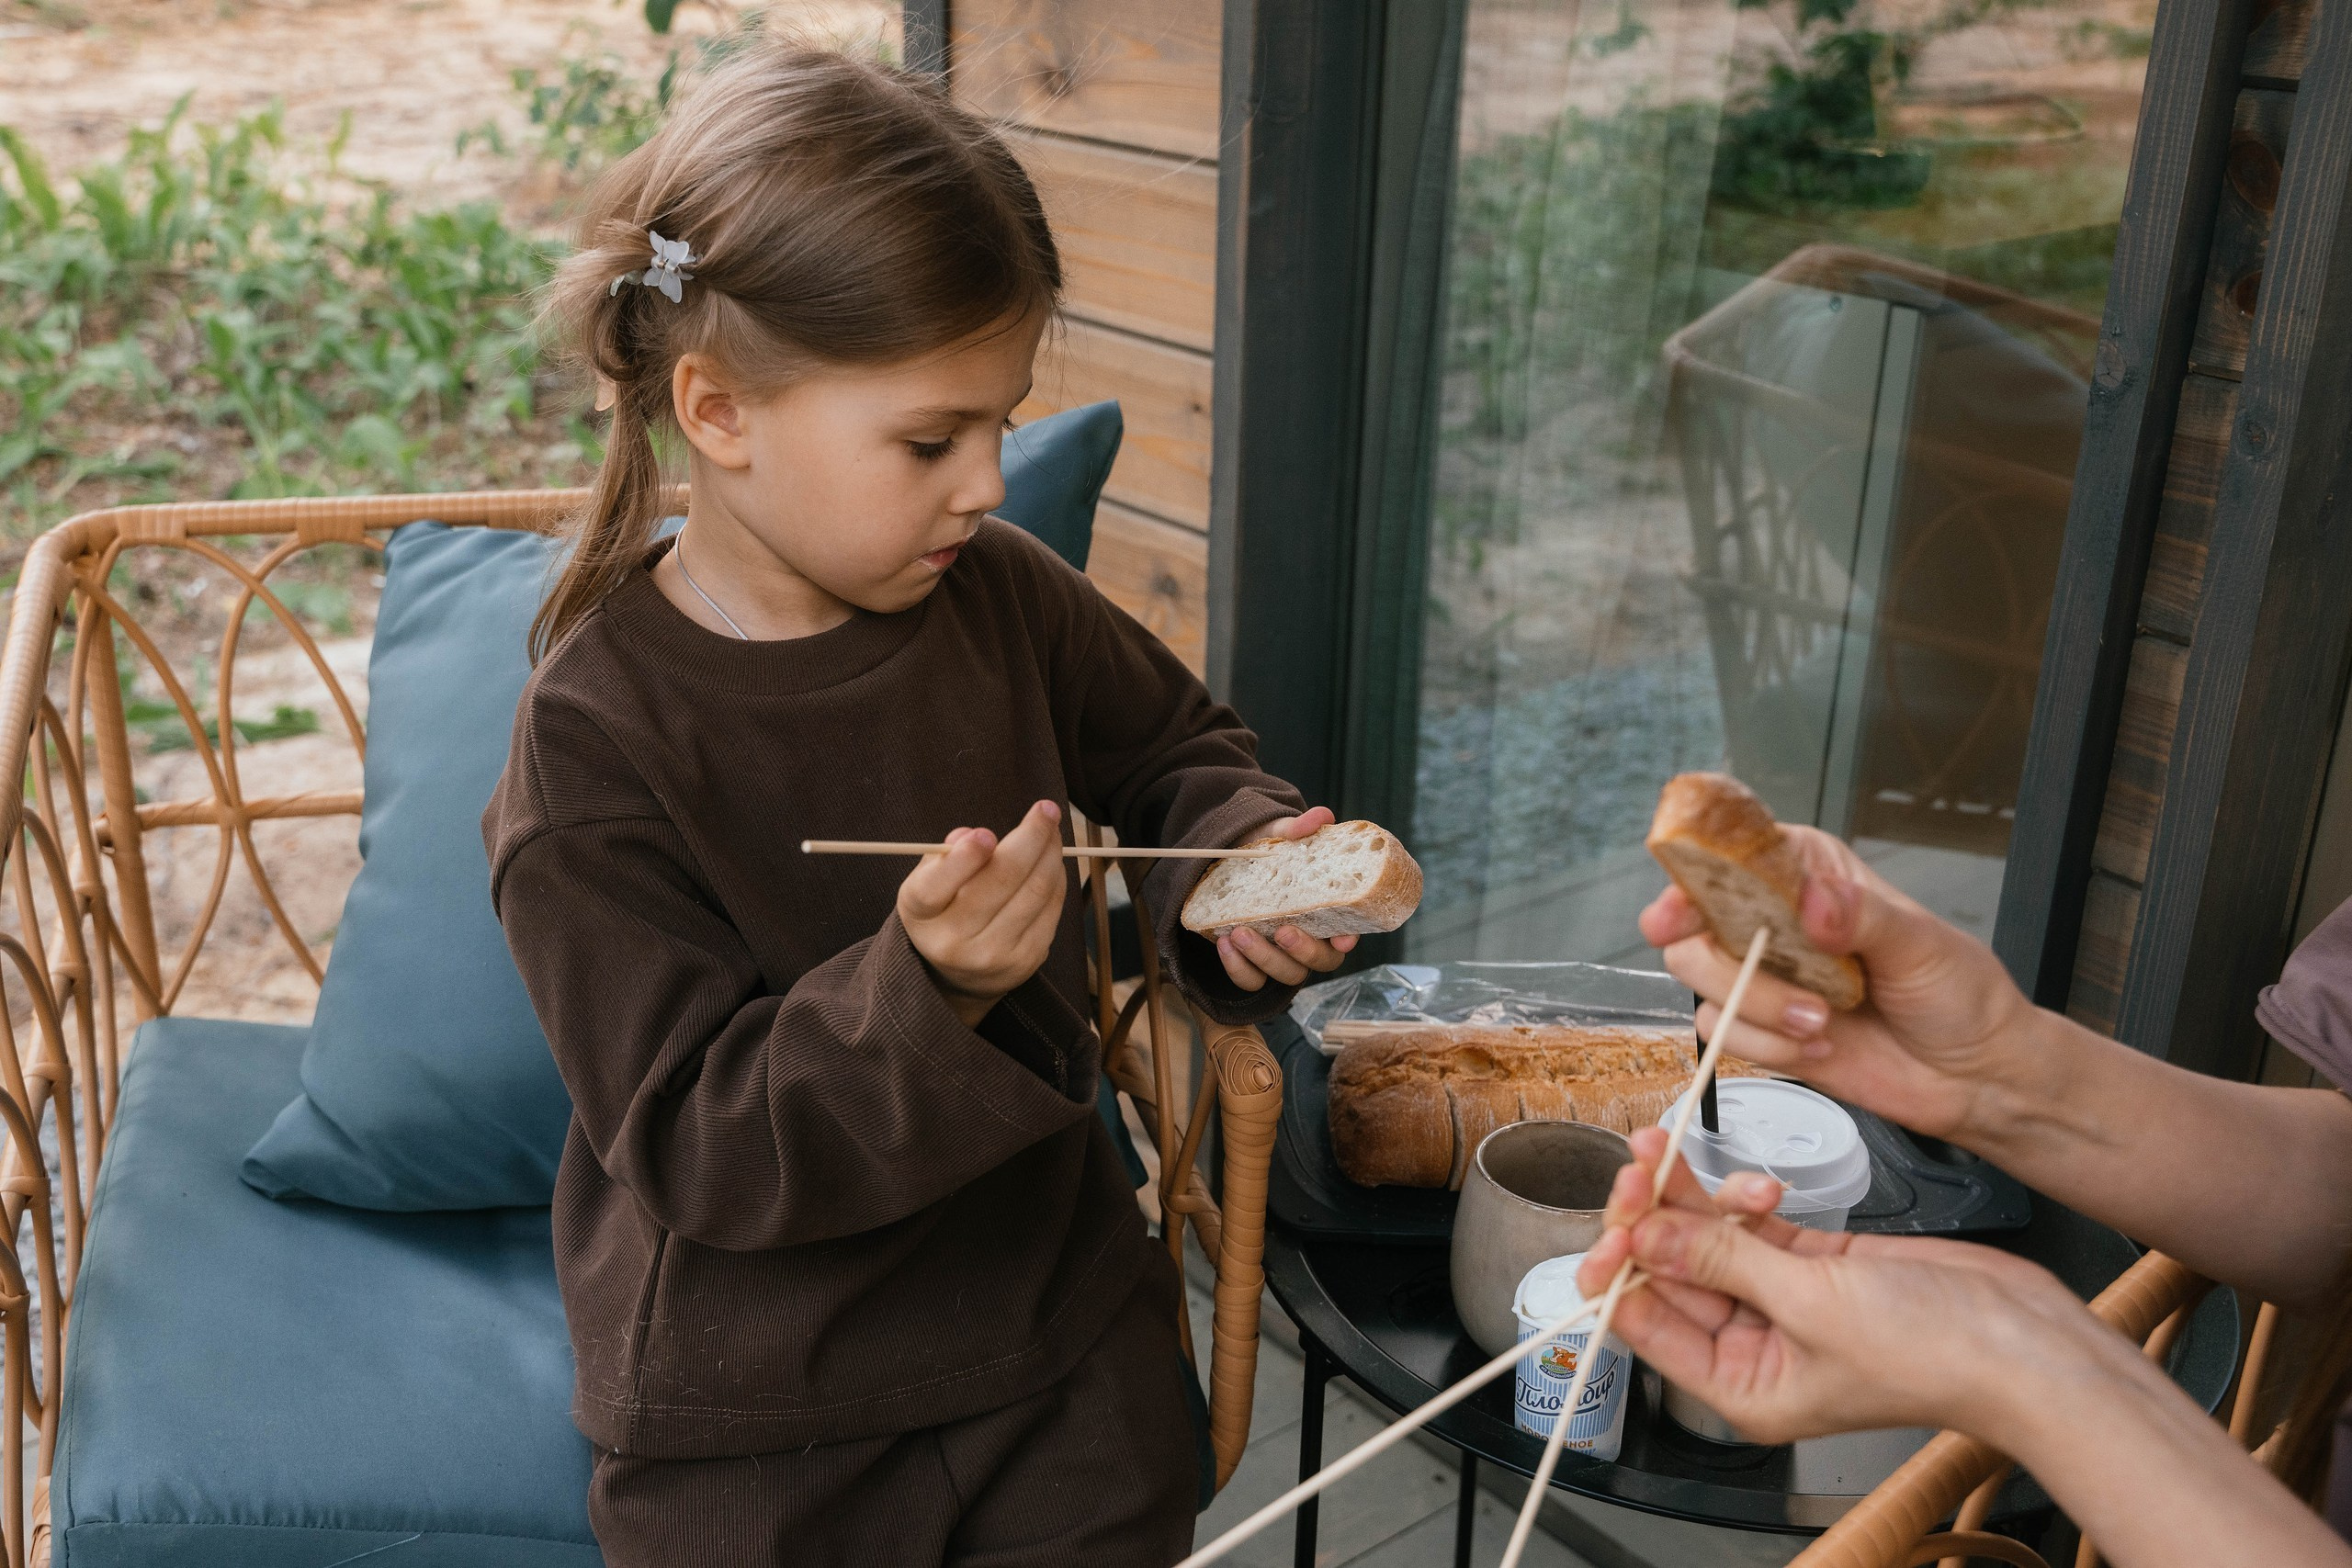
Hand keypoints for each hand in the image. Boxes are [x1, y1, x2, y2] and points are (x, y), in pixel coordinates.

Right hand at [898, 800, 1067, 1027]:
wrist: (960, 974)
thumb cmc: (944, 909)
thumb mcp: (929, 880)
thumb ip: (948, 854)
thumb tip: (976, 835)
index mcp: (920, 914)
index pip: (934, 887)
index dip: (962, 860)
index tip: (986, 833)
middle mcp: (953, 941)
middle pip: (1000, 880)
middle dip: (1031, 837)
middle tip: (1047, 809)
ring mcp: (992, 955)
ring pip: (1034, 891)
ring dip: (1051, 853)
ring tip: (1052, 830)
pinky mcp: (1025, 961)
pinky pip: (1050, 908)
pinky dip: (1057, 878)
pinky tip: (1053, 861)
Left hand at [1215, 806, 1358, 991]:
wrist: (1226, 867)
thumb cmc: (1264, 855)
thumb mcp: (1276, 838)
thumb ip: (1295, 829)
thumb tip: (1320, 816)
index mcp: (1326, 911)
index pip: (1347, 932)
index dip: (1347, 938)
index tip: (1341, 939)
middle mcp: (1310, 939)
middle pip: (1321, 961)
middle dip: (1303, 950)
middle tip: (1282, 930)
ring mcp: (1282, 956)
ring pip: (1287, 974)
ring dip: (1264, 958)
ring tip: (1239, 932)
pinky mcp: (1253, 966)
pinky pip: (1251, 981)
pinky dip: (1238, 968)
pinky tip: (1224, 943)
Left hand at [1579, 1127, 2098, 1443]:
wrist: (2024, 1343)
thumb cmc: (1935, 1353)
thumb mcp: (1811, 1303)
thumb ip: (1724, 1261)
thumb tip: (1645, 1234)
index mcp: (1741, 1386)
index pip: (1646, 1323)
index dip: (1619, 1266)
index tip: (1618, 1212)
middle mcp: (1754, 1349)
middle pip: (1671, 1271)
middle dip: (1651, 1213)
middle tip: (1643, 1159)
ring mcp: (1783, 1303)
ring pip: (1709, 1239)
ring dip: (1693, 1194)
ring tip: (1675, 1145)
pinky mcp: (1815, 1266)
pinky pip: (1754, 1225)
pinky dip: (1746, 1196)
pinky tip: (1760, 1182)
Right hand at [1642, 825, 2041, 1143]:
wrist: (1973, 1076)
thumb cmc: (1959, 995)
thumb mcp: (1921, 945)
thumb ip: (1862, 917)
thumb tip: (1815, 902)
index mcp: (1811, 875)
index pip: (1733, 857)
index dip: (1694, 878)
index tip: (1677, 913)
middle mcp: (1776, 920)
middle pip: (1691, 924)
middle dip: (1728, 965)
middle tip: (1784, 987)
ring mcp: (1764, 975)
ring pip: (1698, 980)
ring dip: (1757, 1010)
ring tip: (1819, 1022)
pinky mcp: (1761, 1027)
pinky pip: (1722, 1032)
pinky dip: (1768, 1047)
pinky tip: (1817, 1045)